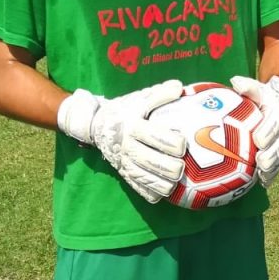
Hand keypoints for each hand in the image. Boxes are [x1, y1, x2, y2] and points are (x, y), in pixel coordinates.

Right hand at [57, 80, 186, 203]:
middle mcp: (128, 147)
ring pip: (147, 180)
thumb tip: (179, 87)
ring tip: (176, 181)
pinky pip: (139, 189)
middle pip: (152, 163)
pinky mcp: (124, 174)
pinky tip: (165, 191)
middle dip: (172, 168)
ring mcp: (125, 163)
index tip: (183, 144)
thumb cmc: (124, 110)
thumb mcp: (138, 98)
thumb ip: (159, 94)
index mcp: (133, 127)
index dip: (172, 143)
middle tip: (183, 167)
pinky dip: (153, 192)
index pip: (155, 137)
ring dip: (165, 184)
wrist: (95, 125)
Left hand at [230, 75, 278, 185]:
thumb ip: (248, 87)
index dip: (268, 131)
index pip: (276, 122)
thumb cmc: (263, 96)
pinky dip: (272, 174)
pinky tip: (263, 182)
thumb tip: (235, 81)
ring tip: (262, 175)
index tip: (258, 140)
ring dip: (273, 167)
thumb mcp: (257, 89)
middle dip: (272, 154)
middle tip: (260, 162)